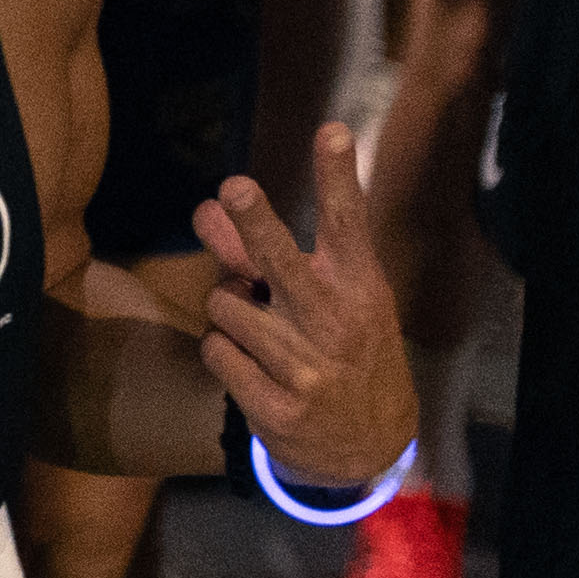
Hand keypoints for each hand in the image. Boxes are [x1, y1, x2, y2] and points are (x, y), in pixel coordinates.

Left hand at [190, 124, 418, 497]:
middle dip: (256, 226)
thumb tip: (209, 204)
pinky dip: (223, 354)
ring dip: (229, 310)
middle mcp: (335, 321)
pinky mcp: (278, 406)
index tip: (333, 129)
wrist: (369, 448)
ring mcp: (307, 367)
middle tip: (234, 188)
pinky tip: (253, 369)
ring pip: (225, 305)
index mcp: (358, 287)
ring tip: (262, 333)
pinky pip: (216, 352)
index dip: (336, 175)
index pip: (345, 221)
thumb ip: (259, 253)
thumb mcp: (323, 299)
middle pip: (280, 261)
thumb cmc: (340, 351)